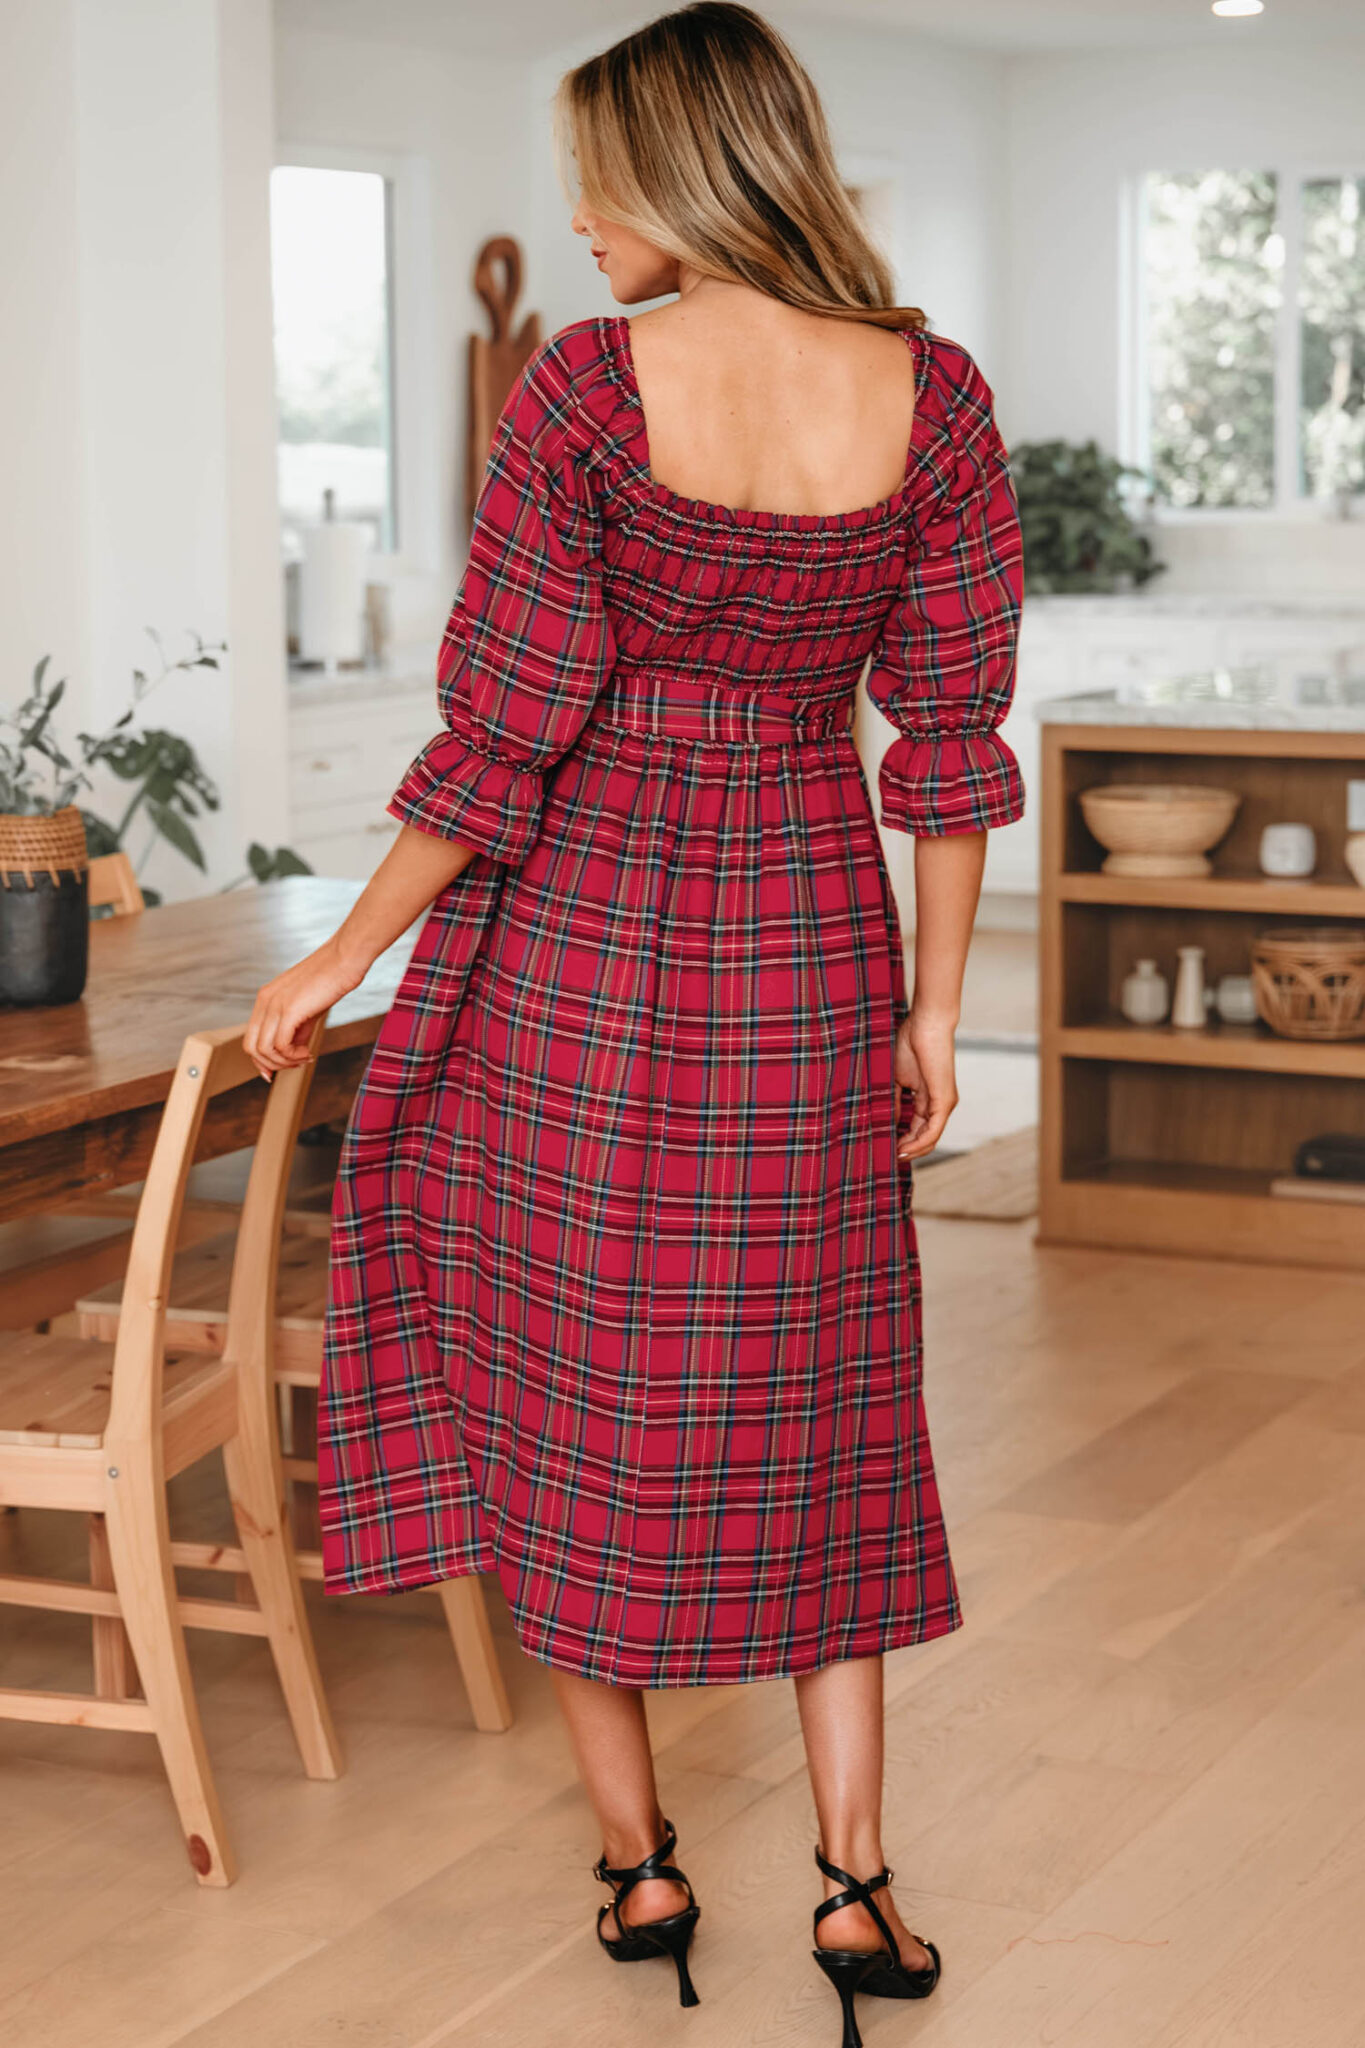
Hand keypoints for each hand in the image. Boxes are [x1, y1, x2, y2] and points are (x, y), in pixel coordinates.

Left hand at [244, 938, 361, 1081]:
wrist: (344, 959)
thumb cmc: (330, 980)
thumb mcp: (307, 1009)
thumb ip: (295, 1031)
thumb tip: (291, 1054)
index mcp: (265, 999)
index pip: (251, 1038)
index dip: (262, 1060)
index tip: (278, 1069)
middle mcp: (264, 1001)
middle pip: (251, 1047)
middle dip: (272, 1064)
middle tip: (296, 1063)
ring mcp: (274, 1004)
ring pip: (263, 1050)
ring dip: (284, 1062)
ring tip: (304, 1057)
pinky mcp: (288, 1010)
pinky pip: (280, 1045)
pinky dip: (293, 1056)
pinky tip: (308, 1052)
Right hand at [893, 1009, 958, 1162]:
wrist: (926, 1024)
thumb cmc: (910, 1043)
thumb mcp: (896, 1079)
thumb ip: (893, 1101)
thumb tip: (884, 1123)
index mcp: (928, 1098)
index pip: (917, 1128)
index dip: (902, 1141)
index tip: (884, 1147)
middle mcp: (940, 1104)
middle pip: (924, 1138)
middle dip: (906, 1150)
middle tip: (885, 1158)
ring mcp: (944, 1104)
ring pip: (930, 1139)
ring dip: (912, 1151)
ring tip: (892, 1156)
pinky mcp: (944, 1101)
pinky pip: (933, 1131)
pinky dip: (918, 1143)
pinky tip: (902, 1148)